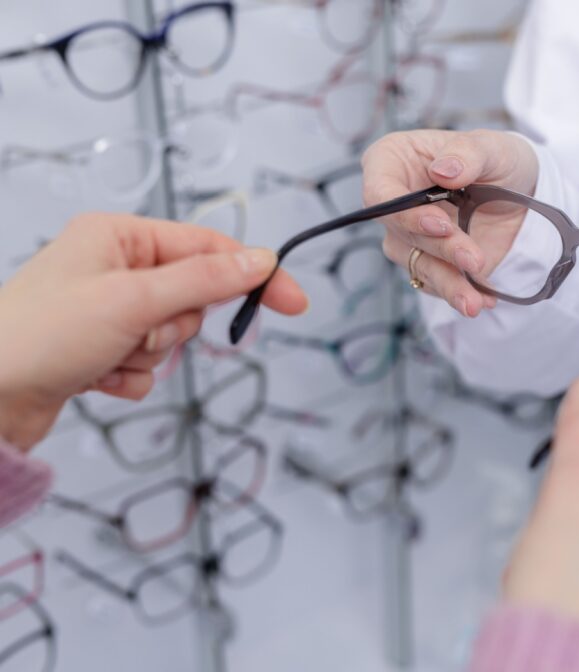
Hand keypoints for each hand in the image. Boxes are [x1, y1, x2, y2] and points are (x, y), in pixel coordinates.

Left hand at [0, 213, 307, 449]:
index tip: (293, 303)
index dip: (252, 275)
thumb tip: (261, 260)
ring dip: (149, 354)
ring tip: (105, 357)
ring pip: (171, 334)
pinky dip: (130, 376)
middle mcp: (112, 266)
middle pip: (191, 296)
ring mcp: (104, 308)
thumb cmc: (40, 336)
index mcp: (118, 236)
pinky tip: (95, 378)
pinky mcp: (97, 347)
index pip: (208, 247)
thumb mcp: (135, 300)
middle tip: (138, 333)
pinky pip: (146, 363)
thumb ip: (205, 279)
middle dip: (173, 325)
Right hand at [361, 129, 537, 316]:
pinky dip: (459, 293)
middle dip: (441, 249)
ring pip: (417, 264)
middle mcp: (395, 202)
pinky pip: (436, 283)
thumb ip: (467, 153)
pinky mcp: (431, 262)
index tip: (440, 225)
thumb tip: (443, 171)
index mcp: (393, 161)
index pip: (378, 192)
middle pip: (401, 233)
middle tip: (474, 259)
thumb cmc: (498, 159)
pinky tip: (483, 297)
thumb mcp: (492, 147)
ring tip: (474, 300)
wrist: (524, 195)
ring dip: (447, 283)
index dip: (404, 213)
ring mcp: (410, 235)